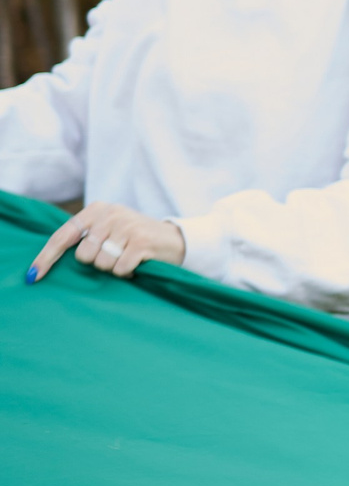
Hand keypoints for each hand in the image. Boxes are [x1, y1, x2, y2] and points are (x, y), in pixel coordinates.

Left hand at [27, 202, 185, 282]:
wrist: (177, 240)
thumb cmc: (136, 238)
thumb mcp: (109, 228)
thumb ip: (85, 236)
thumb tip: (49, 259)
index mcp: (98, 209)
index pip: (63, 235)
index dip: (47, 257)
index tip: (34, 275)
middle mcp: (111, 214)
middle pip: (84, 255)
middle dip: (97, 262)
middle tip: (115, 255)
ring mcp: (127, 227)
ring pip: (102, 264)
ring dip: (114, 267)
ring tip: (128, 257)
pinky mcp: (141, 242)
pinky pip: (119, 269)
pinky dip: (127, 272)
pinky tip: (138, 263)